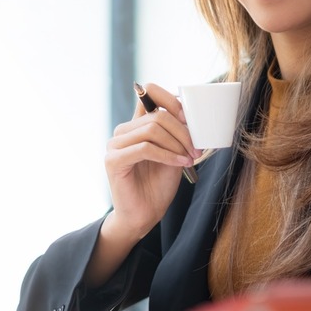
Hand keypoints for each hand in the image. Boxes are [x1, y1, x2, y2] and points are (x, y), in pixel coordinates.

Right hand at [83, 84, 199, 288]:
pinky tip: (180, 163)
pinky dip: (167, 155)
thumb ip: (177, 133)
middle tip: (197, 149)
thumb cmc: (158, 185)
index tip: (190, 118)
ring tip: (190, 158)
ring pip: (152, 130)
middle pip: (157, 117)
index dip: (171, 100)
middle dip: (183, 132)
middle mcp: (123, 132)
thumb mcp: (174, 153)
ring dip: (177, 144)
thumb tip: (191, 113)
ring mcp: (115, 145)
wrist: (144, 216)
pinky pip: (145, 148)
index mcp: (136, 126)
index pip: (148, 94)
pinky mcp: (113, 161)